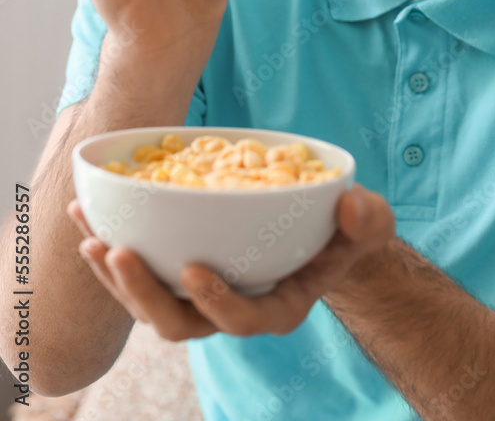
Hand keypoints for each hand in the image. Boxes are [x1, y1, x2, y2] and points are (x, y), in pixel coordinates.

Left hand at [67, 187, 394, 339]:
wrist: (324, 232)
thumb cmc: (348, 231)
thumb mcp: (370, 222)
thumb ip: (366, 220)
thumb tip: (352, 206)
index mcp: (278, 308)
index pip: (242, 319)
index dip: (215, 303)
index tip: (193, 270)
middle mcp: (233, 310)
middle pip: (181, 323)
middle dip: (143, 294)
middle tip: (119, 253)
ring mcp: (203, 296)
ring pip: (149, 304)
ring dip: (114, 276)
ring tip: (91, 237)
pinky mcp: (181, 273)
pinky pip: (141, 271)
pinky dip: (111, 247)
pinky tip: (88, 215)